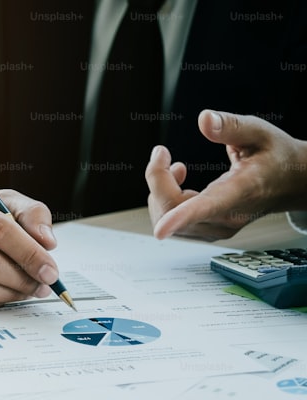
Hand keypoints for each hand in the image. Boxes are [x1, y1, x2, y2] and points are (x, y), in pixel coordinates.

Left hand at [147, 109, 306, 240]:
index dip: (182, 217)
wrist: (290, 183)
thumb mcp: (259, 132)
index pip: (210, 206)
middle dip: (157, 180)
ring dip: (160, 190)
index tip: (160, 230)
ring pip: (166, 218)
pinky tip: (179, 182)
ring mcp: (218, 228)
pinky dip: (166, 200)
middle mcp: (228, 217)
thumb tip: (204, 119)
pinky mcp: (208, 232)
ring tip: (176, 168)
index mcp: (243, 190)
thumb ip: (231, 126)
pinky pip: (172, 221)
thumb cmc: (275, 156)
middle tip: (161, 154)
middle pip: (172, 210)